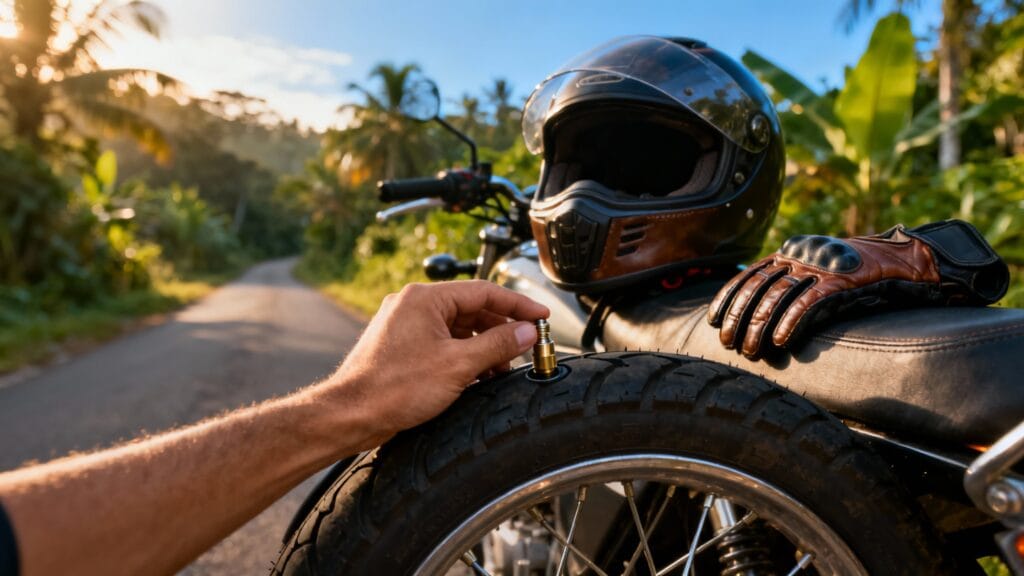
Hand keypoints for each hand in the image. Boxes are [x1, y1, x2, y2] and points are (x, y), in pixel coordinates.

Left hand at [321, 280, 548, 445]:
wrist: (350, 415)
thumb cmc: (392, 388)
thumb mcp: (458, 365)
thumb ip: (497, 344)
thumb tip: (527, 332)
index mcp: (424, 298)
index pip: (484, 292)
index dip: (518, 305)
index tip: (541, 316)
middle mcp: (412, 305)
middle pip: (472, 309)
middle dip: (501, 331)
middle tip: (527, 347)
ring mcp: (405, 326)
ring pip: (458, 328)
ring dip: (483, 347)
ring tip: (503, 369)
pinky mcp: (401, 347)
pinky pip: (443, 343)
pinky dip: (464, 356)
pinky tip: (478, 377)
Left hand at [707, 219, 1007, 358]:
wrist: (899, 260)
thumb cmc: (850, 274)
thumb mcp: (812, 272)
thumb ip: (786, 284)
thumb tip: (753, 313)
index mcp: (788, 253)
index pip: (748, 276)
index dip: (727, 299)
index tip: (713, 322)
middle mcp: (799, 256)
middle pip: (758, 288)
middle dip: (739, 318)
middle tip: (729, 344)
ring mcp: (819, 267)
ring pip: (778, 297)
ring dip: (760, 326)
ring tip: (751, 350)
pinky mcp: (840, 279)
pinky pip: (810, 302)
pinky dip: (792, 322)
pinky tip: (781, 341)